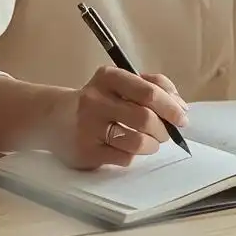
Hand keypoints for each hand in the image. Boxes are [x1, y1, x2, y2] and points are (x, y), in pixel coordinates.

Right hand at [48, 66, 188, 170]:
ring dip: (151, 145)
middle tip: (166, 133)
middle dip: (164, 129)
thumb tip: (180, 107)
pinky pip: (124, 158)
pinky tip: (126, 149)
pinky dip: (133, 155)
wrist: (53, 118)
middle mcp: (95, 99)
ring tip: (149, 143)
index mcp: (108, 77)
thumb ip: (151, 86)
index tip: (182, 117)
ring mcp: (88, 127)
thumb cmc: (98, 100)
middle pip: (146, 118)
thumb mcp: (120, 83)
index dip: (171, 107)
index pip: (148, 91)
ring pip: (137, 142)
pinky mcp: (86, 151)